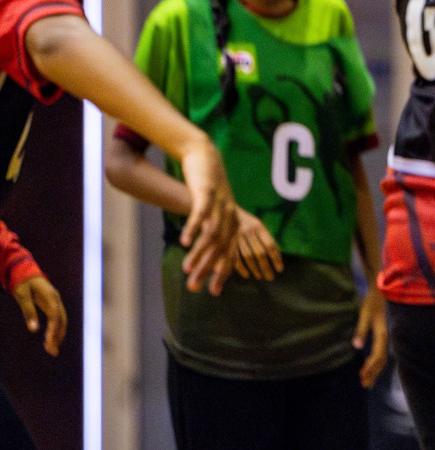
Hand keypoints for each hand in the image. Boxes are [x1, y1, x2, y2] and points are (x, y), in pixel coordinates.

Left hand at [13, 275, 66, 356]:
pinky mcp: (53, 305)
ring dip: (58, 335)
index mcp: (51, 297)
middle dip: (58, 336)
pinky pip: (58, 319)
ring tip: (52, 350)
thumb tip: (33, 330)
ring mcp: (57, 302)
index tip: (47, 342)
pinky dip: (56, 330)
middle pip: (62, 321)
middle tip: (51, 352)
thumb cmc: (23, 284)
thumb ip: (28, 312)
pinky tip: (51, 339)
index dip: (53, 330)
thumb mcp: (22, 296)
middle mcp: (57, 300)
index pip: (55, 316)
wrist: (26, 272)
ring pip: (62, 321)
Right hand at [178, 139, 237, 294]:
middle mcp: (230, 215)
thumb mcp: (210, 213)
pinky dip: (194, 228)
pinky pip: (201, 213)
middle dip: (209, 269)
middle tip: (196, 287)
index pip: (230, 253)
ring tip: (187, 270)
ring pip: (212, 234)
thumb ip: (207, 234)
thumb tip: (202, 259)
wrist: (205, 157)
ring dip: (200, 253)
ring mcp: (220, 204)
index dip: (222, 273)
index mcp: (233, 222)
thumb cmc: (206, 191)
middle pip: (222, 248)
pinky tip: (185, 241)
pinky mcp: (207, 193)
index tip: (212, 292)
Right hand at [231, 207, 282, 281]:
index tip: (280, 269)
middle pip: (260, 253)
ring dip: (255, 268)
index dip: (276, 258)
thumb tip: (274, 256)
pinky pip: (235, 257)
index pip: (270, 245)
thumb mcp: (256, 224)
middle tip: (270, 278)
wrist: (224, 208)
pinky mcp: (227, 241)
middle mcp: (249, 231)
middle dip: (266, 267)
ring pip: (248, 256)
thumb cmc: (244, 220)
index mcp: (259, 226)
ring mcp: (237, 236)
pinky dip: (241, 267)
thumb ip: (263, 238)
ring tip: (260, 277)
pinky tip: (247, 275)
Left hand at [353, 287, 388, 387]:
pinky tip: (374, 364)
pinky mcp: (387, 333)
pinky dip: (379, 361)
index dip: (370, 368)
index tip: (361, 377)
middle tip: (364, 384)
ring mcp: (389, 335)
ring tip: (368, 379)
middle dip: (374, 373)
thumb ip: (361, 330)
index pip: (378, 356)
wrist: (386, 288)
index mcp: (383, 333)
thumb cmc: (374, 300)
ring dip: (376, 369)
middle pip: (382, 360)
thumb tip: (357, 346)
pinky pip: (384, 351)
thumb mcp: (365, 313)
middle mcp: (388, 336)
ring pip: (384, 357)